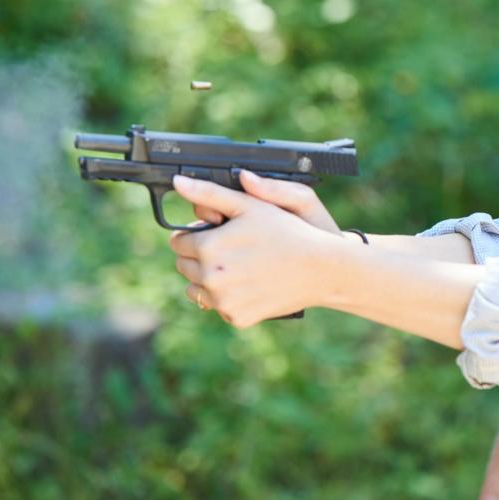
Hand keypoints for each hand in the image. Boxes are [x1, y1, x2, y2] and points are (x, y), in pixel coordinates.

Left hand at [168, 174, 344, 326]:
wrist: (321, 269)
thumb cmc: (288, 232)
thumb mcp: (250, 206)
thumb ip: (210, 193)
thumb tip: (178, 182)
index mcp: (208, 248)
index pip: (178, 241)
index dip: (197, 234)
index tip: (218, 233)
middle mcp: (210, 278)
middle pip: (184, 266)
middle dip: (201, 256)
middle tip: (232, 249)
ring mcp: (223, 302)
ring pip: (196, 289)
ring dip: (209, 279)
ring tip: (240, 267)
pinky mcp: (236, 318)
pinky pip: (219, 307)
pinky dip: (230, 298)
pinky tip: (251, 284)